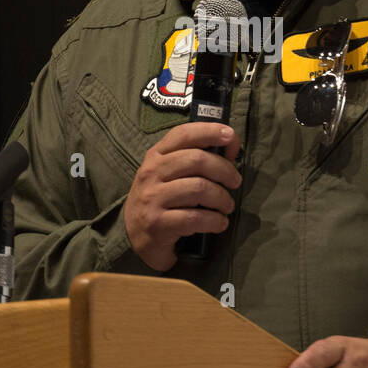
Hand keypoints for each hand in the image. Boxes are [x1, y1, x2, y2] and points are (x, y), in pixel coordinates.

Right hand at [123, 122, 241, 270]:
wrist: (132, 236)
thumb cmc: (159, 200)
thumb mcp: (168, 174)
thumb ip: (194, 159)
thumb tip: (230, 147)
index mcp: (155, 156)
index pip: (183, 134)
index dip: (209, 131)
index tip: (231, 135)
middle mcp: (151, 173)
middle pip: (197, 160)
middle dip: (224, 170)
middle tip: (235, 182)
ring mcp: (152, 198)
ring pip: (199, 188)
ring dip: (222, 198)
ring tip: (227, 206)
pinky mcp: (158, 223)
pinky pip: (195, 218)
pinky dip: (215, 220)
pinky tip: (220, 223)